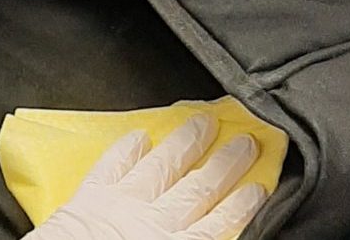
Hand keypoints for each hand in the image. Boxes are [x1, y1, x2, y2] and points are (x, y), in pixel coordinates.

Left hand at [23, 115, 266, 239]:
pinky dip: (127, 149)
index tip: (259, 186)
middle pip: (199, 188)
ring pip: (162, 166)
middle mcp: (155, 221)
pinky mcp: (90, 196)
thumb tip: (211, 233)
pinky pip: (112, 166)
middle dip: (226, 163)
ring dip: (185, 143)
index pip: (220, 224)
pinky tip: (139, 135)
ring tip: (203, 120)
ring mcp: (122, 203)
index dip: (243, 204)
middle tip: (245, 140)